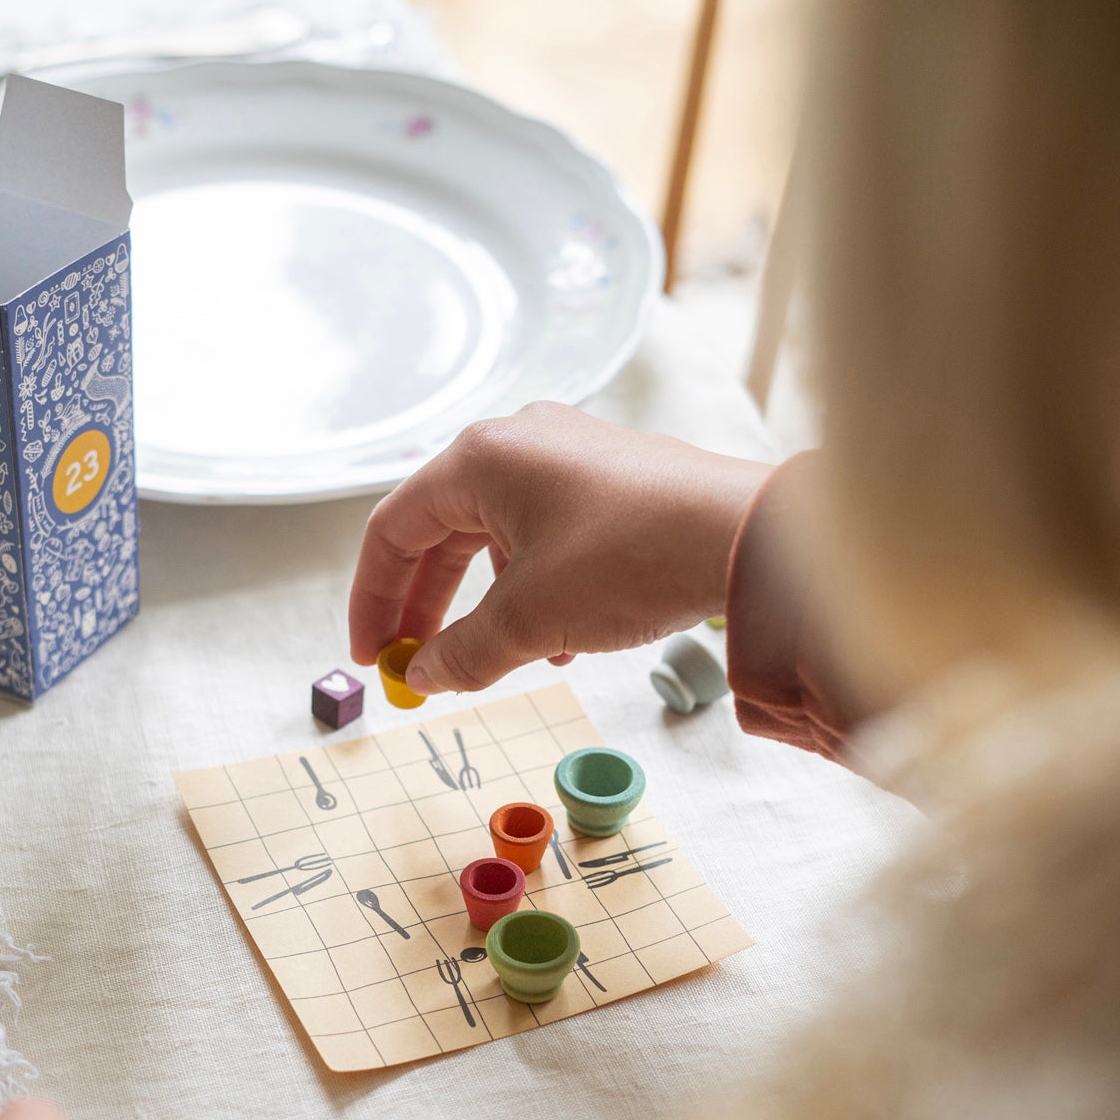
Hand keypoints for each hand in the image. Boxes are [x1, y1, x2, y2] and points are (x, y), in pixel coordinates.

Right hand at [349, 402, 771, 693]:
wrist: (748, 536)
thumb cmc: (632, 558)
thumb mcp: (530, 618)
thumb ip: (463, 652)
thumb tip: (424, 676)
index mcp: (479, 459)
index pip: (393, 530)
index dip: (373, 599)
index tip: (370, 655)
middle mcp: (519, 443)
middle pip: (441, 532)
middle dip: (427, 607)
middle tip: (416, 664)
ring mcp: (568, 456)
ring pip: (496, 538)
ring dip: (486, 605)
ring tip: (498, 659)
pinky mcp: (611, 479)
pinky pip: (546, 536)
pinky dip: (534, 588)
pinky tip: (559, 640)